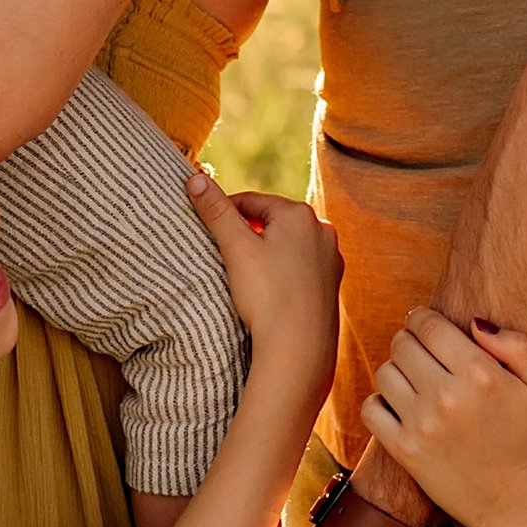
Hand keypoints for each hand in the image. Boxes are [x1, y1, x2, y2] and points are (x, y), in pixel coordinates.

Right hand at [185, 173, 341, 395]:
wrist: (299, 349)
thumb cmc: (267, 296)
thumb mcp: (235, 248)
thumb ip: (215, 210)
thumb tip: (195, 177)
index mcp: (299, 213)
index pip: (250, 201)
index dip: (223, 214)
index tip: (205, 231)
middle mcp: (322, 230)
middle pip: (270, 222)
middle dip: (246, 234)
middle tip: (223, 257)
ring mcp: (331, 258)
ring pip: (286, 245)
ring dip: (265, 252)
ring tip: (245, 276)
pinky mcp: (332, 283)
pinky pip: (300, 267)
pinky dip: (282, 272)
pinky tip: (269, 291)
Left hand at [363, 309, 526, 526]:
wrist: (520, 505)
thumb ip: (516, 345)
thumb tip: (475, 322)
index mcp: (481, 374)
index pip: (429, 325)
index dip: (423, 318)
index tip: (427, 325)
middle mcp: (447, 396)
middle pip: (402, 344)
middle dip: (410, 341)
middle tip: (422, 354)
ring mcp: (422, 425)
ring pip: (385, 373)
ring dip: (396, 371)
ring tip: (414, 381)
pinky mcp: (405, 451)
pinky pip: (371, 410)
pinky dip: (379, 403)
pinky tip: (399, 407)